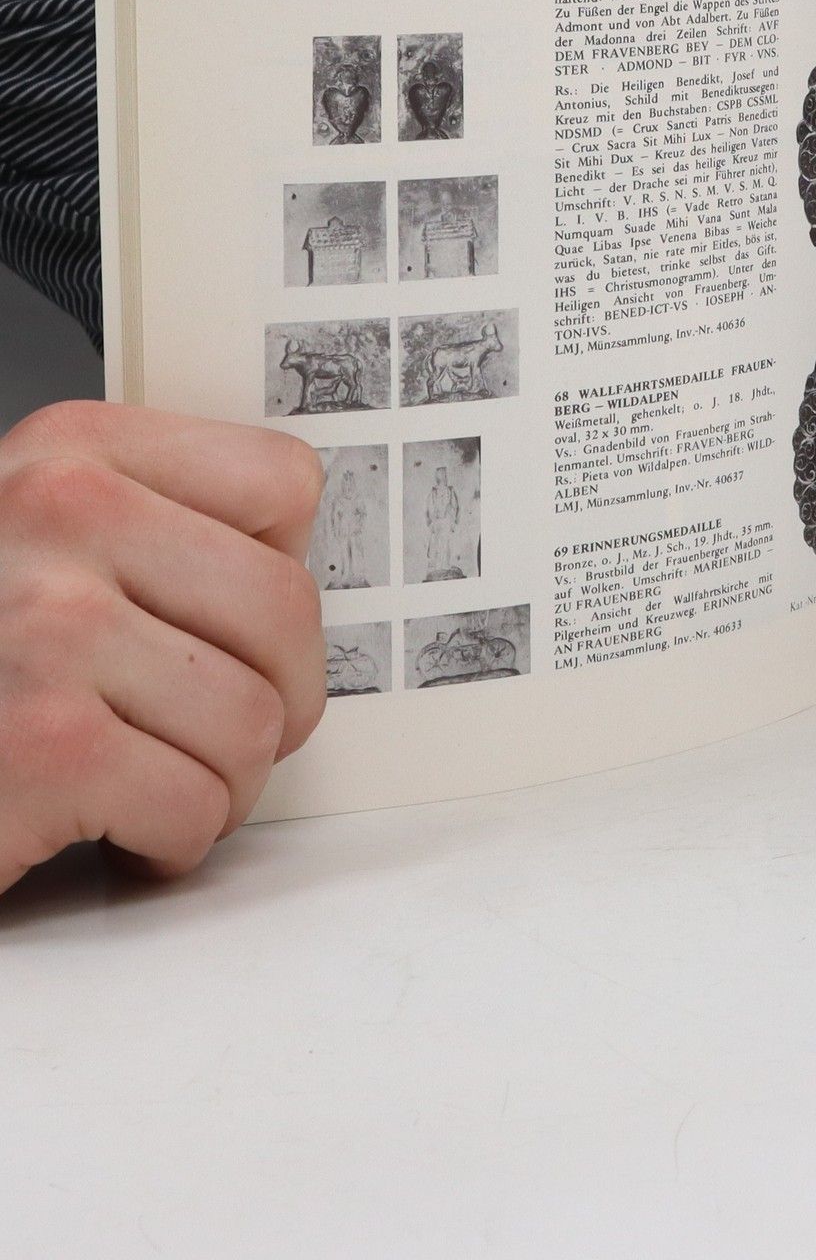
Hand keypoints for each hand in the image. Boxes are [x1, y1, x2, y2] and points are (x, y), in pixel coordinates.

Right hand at [0, 402, 325, 891]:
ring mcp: (48, 631)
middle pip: (285, 609)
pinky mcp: (42, 748)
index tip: (239, 621)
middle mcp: (56, 518)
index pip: (281, 484)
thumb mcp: (38, 544)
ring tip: (152, 780)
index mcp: (71, 454)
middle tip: (219, 733)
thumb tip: (298, 556)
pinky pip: (196, 805)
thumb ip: (155, 525)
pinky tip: (112, 827)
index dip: (278, 571)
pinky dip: (170, 840)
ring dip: (223, 780)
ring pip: (256, 719)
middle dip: (275, 697)